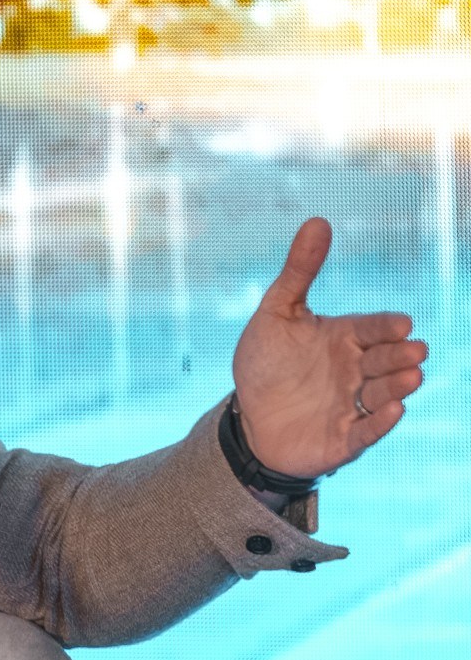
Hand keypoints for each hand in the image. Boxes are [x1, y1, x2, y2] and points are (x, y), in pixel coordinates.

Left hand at [233, 217, 426, 478]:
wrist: (245, 421)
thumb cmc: (264, 365)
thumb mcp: (276, 314)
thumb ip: (298, 272)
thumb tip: (317, 221)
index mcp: (345, 338)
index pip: (373, 328)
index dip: (387, 327)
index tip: (401, 324)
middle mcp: (355, 370)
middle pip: (384, 359)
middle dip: (399, 355)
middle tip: (414, 350)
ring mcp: (351, 405)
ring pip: (382, 394)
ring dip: (398, 386)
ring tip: (413, 376)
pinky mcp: (343, 439)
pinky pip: (366, 431)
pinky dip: (380, 423)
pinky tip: (395, 411)